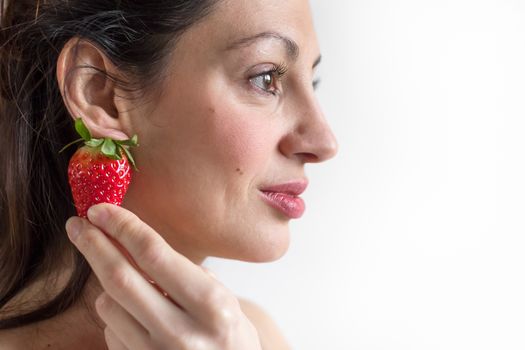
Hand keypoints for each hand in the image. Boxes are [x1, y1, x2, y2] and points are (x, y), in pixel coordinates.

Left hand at [65, 203, 261, 349]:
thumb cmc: (229, 333)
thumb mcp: (222, 297)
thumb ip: (182, 273)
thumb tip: (129, 240)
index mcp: (211, 305)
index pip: (155, 254)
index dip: (123, 226)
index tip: (101, 210)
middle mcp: (182, 333)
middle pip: (121, 277)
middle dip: (93, 244)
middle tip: (77, 224)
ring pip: (108, 305)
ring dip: (110, 286)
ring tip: (136, 288)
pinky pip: (110, 331)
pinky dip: (116, 316)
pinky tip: (140, 319)